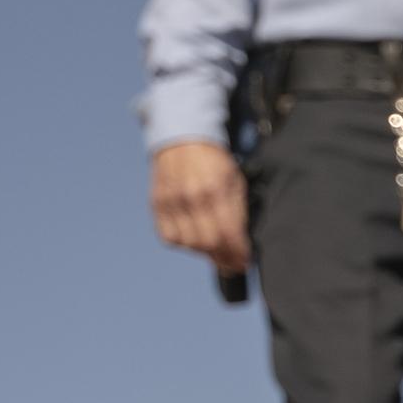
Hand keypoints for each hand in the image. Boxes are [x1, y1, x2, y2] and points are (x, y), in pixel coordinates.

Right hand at [150, 141, 249, 275]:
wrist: (184, 141)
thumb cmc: (215, 162)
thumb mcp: (236, 182)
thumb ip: (238, 212)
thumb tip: (241, 242)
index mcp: (215, 190)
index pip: (228, 233)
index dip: (238, 252)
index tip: (245, 261)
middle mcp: (191, 198)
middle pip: (207, 243)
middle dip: (224, 258)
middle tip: (233, 262)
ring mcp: (171, 202)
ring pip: (188, 244)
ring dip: (204, 252)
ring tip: (215, 249)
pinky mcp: (157, 204)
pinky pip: (169, 237)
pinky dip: (183, 244)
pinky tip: (194, 239)